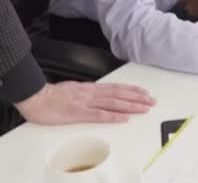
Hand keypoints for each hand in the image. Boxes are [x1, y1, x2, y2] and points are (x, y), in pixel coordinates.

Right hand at [14, 82, 155, 124]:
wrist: (35, 97)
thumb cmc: (51, 95)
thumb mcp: (74, 89)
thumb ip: (87, 92)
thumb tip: (98, 93)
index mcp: (91, 88)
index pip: (116, 88)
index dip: (131, 90)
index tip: (144, 92)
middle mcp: (92, 93)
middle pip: (119, 94)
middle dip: (137, 97)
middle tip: (152, 100)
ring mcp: (86, 103)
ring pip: (114, 103)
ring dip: (131, 105)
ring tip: (145, 107)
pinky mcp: (79, 113)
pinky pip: (99, 115)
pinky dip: (113, 116)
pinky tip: (124, 118)